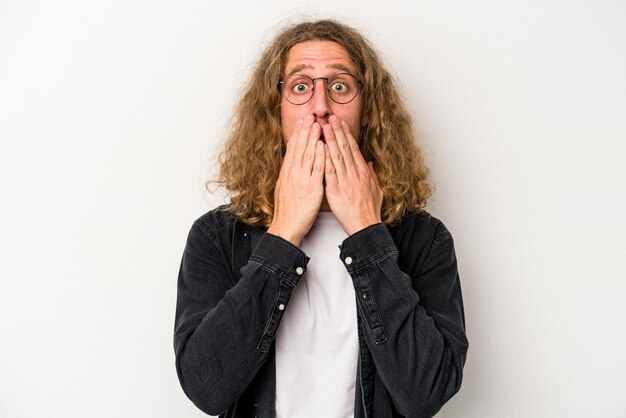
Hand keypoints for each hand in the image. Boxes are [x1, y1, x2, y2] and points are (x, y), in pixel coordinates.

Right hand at [267, 115, 324, 246]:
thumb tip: (290, 163)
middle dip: (305, 131)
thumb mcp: (284, 189)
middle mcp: (293, 173)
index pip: (293, 149)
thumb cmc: (287, 211)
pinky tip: (323, 145)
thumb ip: (289, 175)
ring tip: (317, 124)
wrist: (286, 226)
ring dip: (313, 138)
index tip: (302, 122)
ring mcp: (302, 179)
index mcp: (287, 173)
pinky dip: (320, 156)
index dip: (298, 134)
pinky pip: (317, 169)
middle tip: (309, 116)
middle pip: (299, 148)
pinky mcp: (311, 188)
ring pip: (308, 154)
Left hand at [323, 115, 383, 235]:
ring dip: (329, 140)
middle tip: (330, 118)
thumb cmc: (370, 211)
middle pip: (345, 148)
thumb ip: (373, 176)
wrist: (365, 226)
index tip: (341, 123)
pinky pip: (329, 171)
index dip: (346, 134)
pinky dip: (324, 158)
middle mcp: (355, 173)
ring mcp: (345, 181)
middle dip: (337, 131)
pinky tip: (319, 148)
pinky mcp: (335, 190)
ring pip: (336, 156)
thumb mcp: (376, 191)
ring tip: (323, 126)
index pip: (353, 149)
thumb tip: (370, 165)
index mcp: (363, 172)